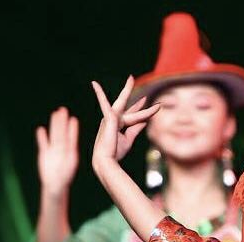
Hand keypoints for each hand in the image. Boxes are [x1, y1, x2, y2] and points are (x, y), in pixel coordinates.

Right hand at [35, 106, 80, 195]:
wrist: (55, 185)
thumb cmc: (64, 178)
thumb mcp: (68, 168)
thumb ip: (67, 158)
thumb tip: (69, 150)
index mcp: (70, 152)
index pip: (71, 138)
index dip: (72, 129)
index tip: (73, 119)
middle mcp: (62, 149)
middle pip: (61, 133)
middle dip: (62, 122)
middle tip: (63, 110)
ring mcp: (53, 150)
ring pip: (53, 135)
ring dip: (54, 125)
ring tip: (55, 114)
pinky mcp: (45, 154)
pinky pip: (43, 143)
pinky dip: (42, 137)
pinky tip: (41, 129)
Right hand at [88, 77, 158, 197]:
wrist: (107, 160)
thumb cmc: (115, 152)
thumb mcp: (128, 139)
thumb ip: (136, 128)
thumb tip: (146, 119)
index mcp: (118, 124)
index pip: (132, 114)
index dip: (142, 108)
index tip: (149, 101)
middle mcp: (113, 119)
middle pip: (127, 106)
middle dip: (129, 92)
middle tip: (131, 77)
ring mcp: (110, 117)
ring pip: (128, 108)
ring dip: (131, 95)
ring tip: (130, 77)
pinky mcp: (108, 117)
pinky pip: (105, 103)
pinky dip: (99, 94)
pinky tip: (94, 84)